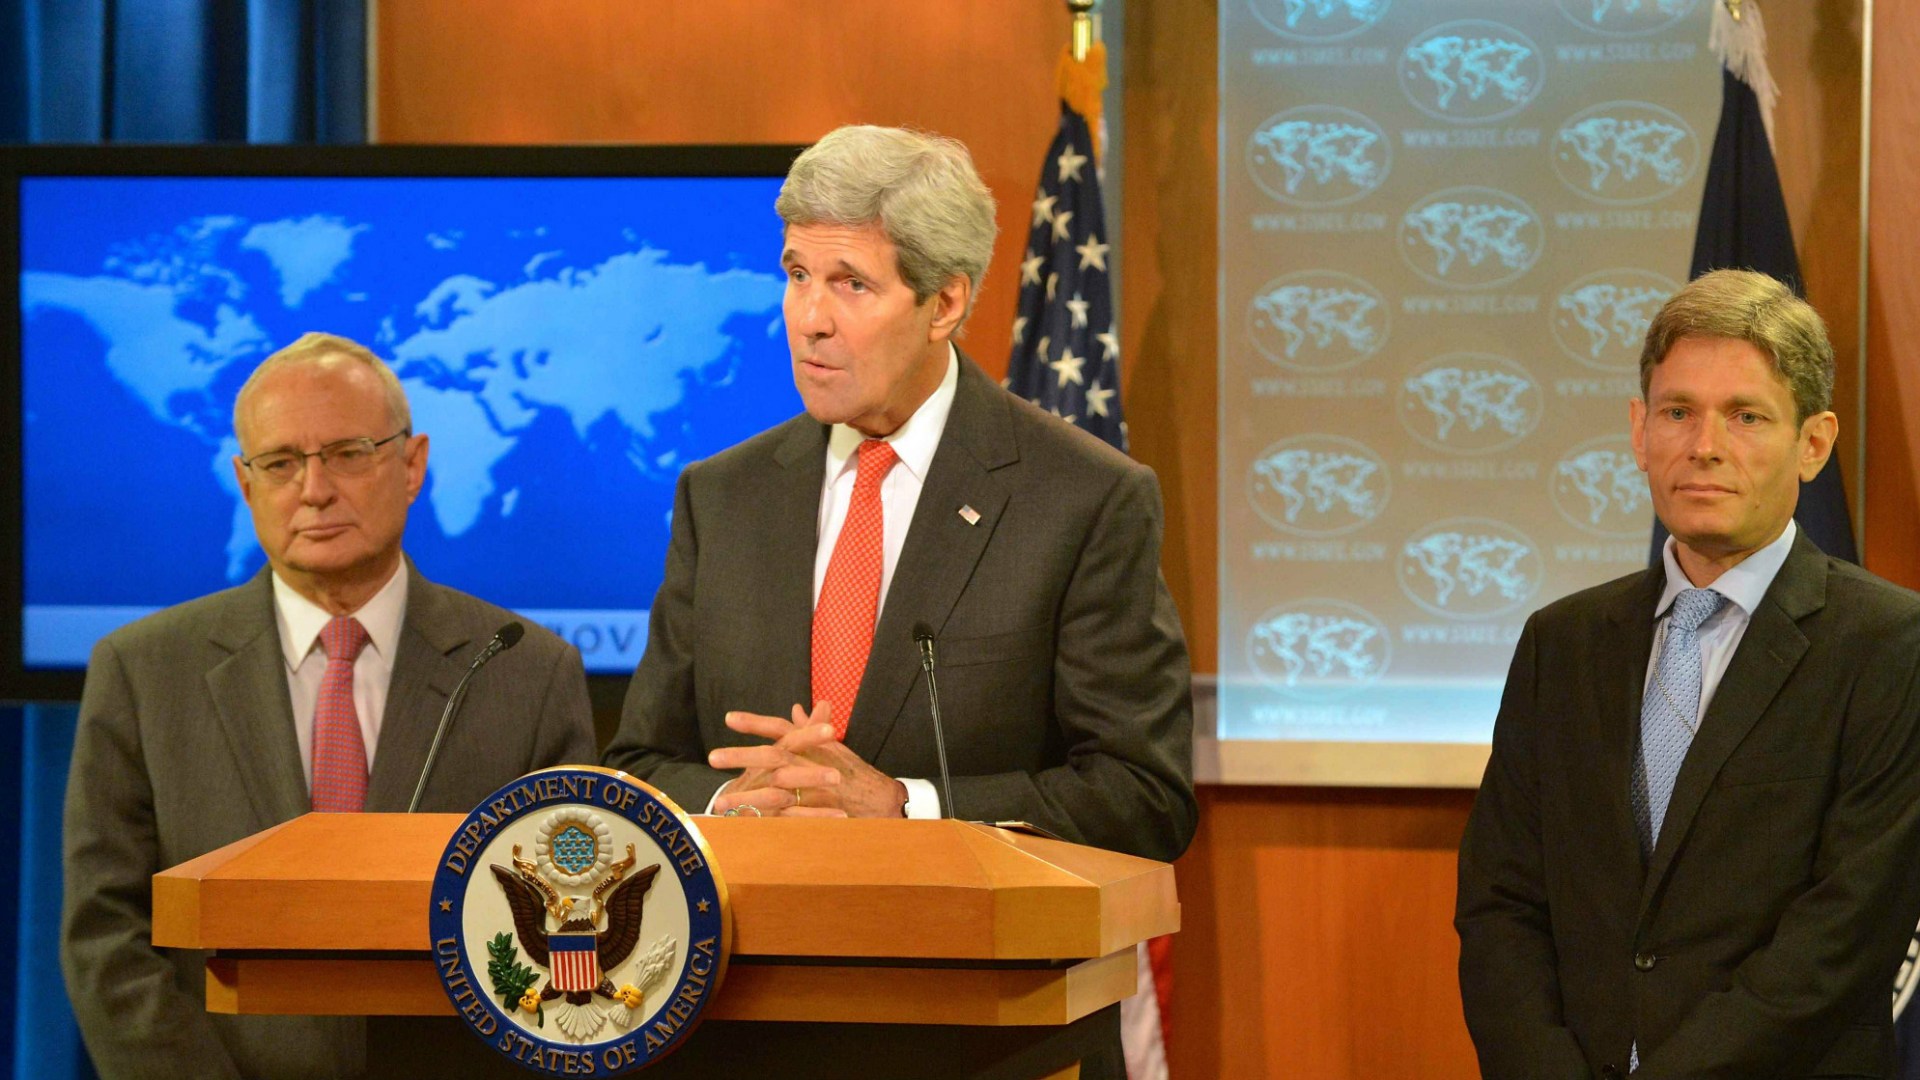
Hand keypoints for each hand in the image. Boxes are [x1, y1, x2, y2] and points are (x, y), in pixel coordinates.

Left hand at [708, 702, 908, 817]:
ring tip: (721, 802)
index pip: (781, 729)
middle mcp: (812, 762)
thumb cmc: (854, 773)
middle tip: (712, 758)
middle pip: (773, 756)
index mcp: (813, 744)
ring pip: (775, 789)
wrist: (881, 800)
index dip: (755, 723)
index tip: (728, 719)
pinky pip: (787, 817)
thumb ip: (811, 728)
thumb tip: (796, 709)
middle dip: (741, 756)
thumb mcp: (833, 747)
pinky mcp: (816, 812)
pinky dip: (768, 820)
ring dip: (747, 795)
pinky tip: (745, 825)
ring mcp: (814, 788)